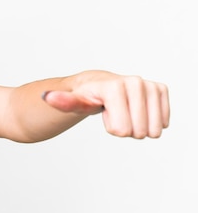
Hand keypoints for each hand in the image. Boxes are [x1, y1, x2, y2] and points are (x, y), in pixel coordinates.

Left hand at [42, 72, 169, 138]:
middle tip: (113, 113)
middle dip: (126, 128)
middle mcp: (133, 82)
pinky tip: (137, 112)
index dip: (112, 127)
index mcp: (114, 86)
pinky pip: (164, 120)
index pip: (122, 130)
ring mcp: (148, 85)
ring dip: (139, 126)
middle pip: (140, 131)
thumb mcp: (71, 103)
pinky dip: (151, 122)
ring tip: (123, 112)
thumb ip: (63, 101)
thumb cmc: (83, 97)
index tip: (103, 112)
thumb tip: (48, 96)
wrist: (90, 87)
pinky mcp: (159, 89)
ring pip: (155, 128)